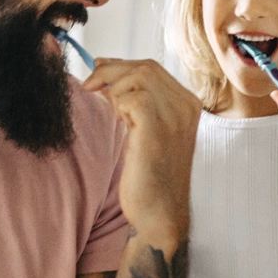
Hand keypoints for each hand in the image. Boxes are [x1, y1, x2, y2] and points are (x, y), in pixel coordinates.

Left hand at [83, 59, 201, 246]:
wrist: (159, 212)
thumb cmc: (149, 175)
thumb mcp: (143, 129)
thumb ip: (131, 100)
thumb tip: (103, 68)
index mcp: (187, 103)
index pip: (151, 68)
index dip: (120, 65)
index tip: (97, 71)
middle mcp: (186, 106)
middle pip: (143, 67)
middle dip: (110, 71)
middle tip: (90, 86)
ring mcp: (175, 116)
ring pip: (138, 76)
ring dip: (114, 90)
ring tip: (114, 116)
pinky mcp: (157, 128)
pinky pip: (132, 98)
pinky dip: (118, 105)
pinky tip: (120, 124)